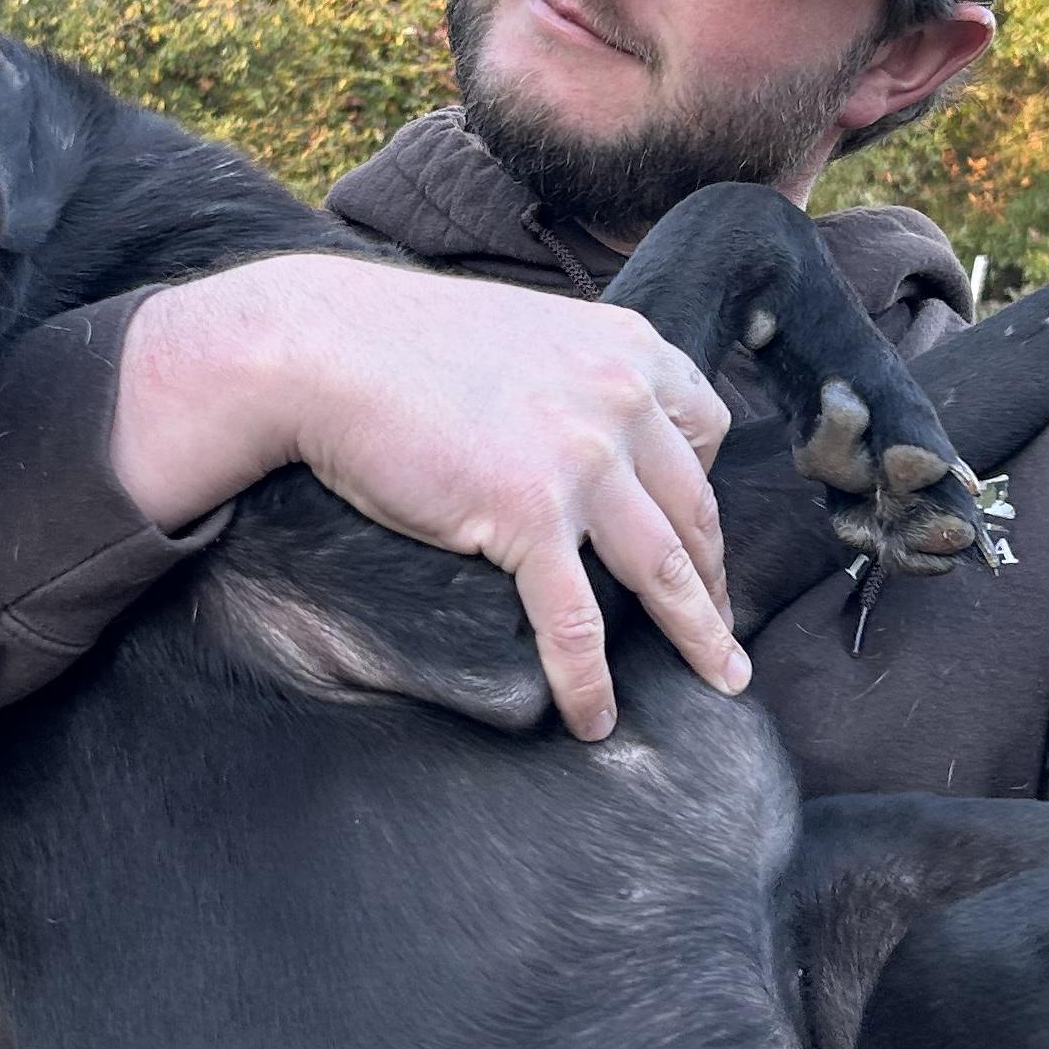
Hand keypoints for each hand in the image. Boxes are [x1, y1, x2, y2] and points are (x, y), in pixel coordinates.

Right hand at [111, 258, 744, 738]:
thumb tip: (581, 423)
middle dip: (716, 578)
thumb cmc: (401, 343)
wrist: (321, 349)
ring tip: (720, 680)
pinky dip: (590, 678)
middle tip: (726, 630)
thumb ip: (572, 372)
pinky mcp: (529, 514)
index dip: (704, 490)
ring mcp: (581, 459)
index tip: (698, 534)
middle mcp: (621, 400)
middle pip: (696, 508)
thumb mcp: (523, 332)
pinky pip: (575, 619)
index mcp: (626, 351)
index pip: (705, 429)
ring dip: (699, 635)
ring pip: (664, 569)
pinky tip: (594, 716)